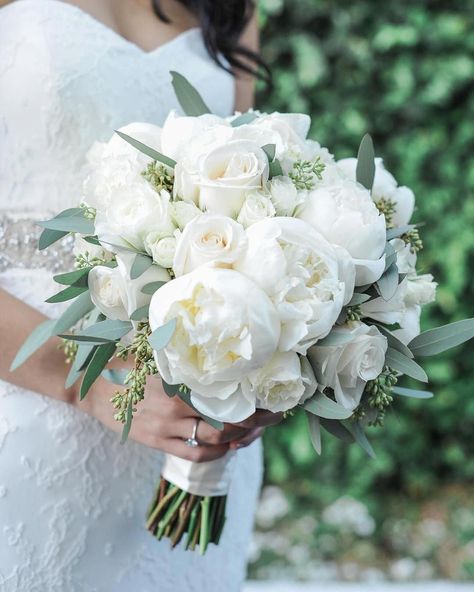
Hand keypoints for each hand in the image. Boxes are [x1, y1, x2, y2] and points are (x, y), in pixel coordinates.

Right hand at [74, 371, 280, 461]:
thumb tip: (218, 350)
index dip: (252, 402)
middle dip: (254, 422)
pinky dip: (214, 453)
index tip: (271, 399)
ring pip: (213, 441)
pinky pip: (193, 454)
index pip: (225, 396)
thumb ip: (184, 357)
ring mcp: (166, 428)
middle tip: (272, 417)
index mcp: (179, 382)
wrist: (91, 388)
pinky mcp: (157, 442)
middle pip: (226, 422)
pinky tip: (227, 447)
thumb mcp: (156, 354)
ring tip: (253, 432)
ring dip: (237, 439)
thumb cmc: (126, 364)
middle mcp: (175, 407)